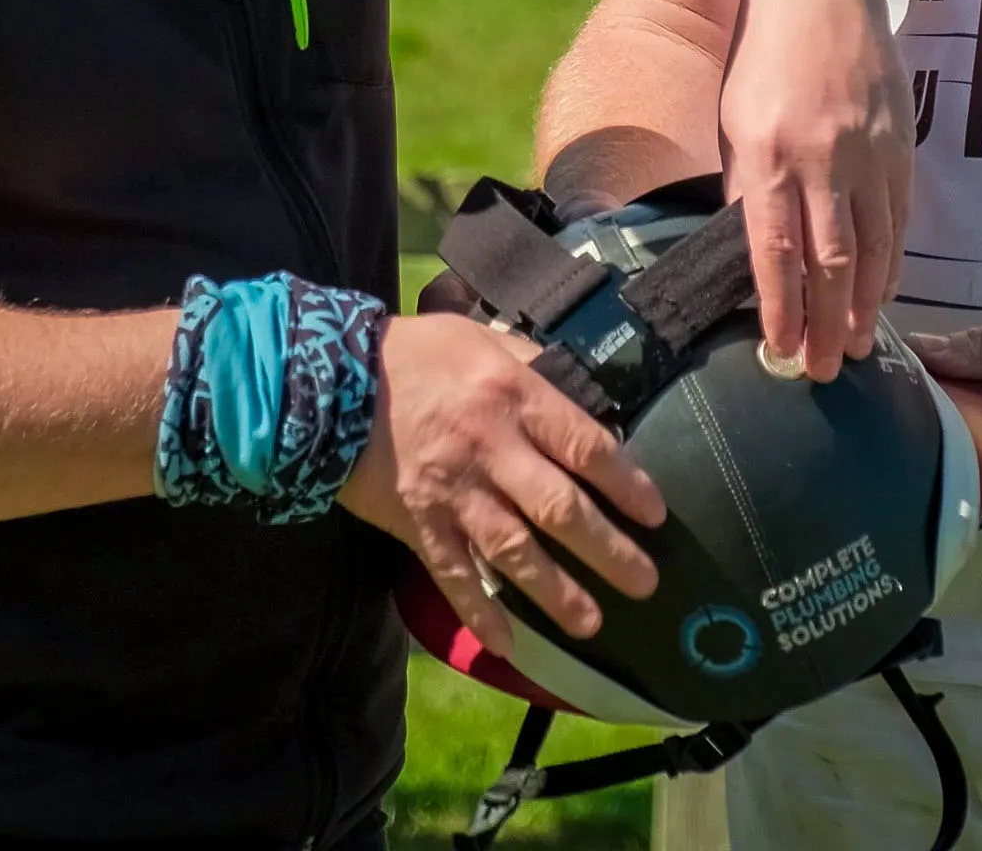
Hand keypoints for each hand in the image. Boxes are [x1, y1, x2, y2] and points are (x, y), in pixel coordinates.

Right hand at [341, 314, 667, 655]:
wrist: (326, 378)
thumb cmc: (412, 353)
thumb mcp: (480, 337)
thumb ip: (531, 365)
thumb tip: (582, 395)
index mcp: (513, 396)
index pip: (585, 446)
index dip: (626, 484)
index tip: (654, 514)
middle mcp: (490, 448)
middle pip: (560, 508)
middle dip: (608, 550)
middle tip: (644, 583)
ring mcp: (452, 492)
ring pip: (514, 552)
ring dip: (556, 592)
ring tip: (591, 622)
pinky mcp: (416, 522)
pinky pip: (453, 575)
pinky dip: (479, 612)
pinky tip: (506, 644)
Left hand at [719, 0, 913, 380]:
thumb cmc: (762, 52)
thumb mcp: (733, 118)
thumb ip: (745, 186)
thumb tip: (755, 255)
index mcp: (768, 151)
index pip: (774, 251)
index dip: (781, 310)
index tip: (781, 354)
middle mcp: (823, 156)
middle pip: (831, 262)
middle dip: (828, 326)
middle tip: (827, 372)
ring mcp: (869, 149)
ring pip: (875, 247)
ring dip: (866, 305)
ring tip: (858, 346)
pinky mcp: (901, 141)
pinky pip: (900, 218)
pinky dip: (892, 262)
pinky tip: (884, 292)